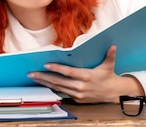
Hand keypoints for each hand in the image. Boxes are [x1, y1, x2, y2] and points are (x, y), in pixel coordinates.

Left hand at [28, 45, 143, 102]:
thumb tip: (112, 46)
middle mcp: (81, 86)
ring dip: (46, 83)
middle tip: (32, 74)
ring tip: (35, 78)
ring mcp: (78, 94)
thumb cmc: (108, 77)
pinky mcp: (77, 99)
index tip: (46, 65)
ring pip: (58, 88)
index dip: (57, 69)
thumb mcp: (109, 65)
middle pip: (59, 81)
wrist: (112, 93)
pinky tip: (46, 84)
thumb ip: (110, 55)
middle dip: (44, 77)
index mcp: (87, 76)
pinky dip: (53, 88)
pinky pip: (63, 93)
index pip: (69, 72)